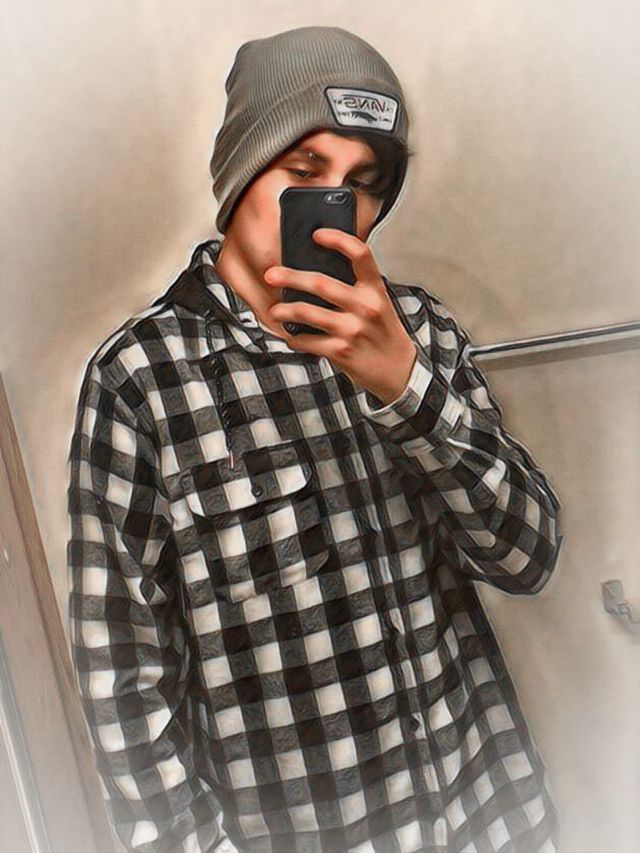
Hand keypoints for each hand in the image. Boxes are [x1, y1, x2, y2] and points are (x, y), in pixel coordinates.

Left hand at [264, 228, 417, 404]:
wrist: (398, 371)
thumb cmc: (383, 333)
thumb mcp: (379, 304)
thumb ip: (356, 288)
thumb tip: (318, 273)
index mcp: (375, 289)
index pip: (360, 254)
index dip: (338, 239)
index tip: (317, 235)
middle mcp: (365, 307)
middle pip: (320, 283)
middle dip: (290, 277)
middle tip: (271, 275)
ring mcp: (352, 330)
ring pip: (306, 312)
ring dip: (284, 310)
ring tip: (274, 311)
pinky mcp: (341, 351)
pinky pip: (306, 341)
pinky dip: (293, 338)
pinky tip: (291, 336)